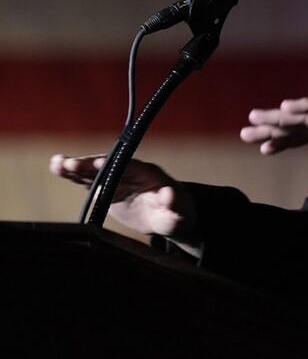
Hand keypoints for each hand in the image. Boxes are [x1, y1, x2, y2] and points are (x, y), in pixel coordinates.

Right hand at [48, 154, 198, 242]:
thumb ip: (175, 204)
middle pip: (110, 165)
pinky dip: (74, 175)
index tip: (99, 163)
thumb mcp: (179, 212)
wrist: (168, 215)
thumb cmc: (176, 212)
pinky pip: (88, 179)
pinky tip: (57, 168)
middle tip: (71, 164)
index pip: (131, 167)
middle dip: (91, 164)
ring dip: (77, 167)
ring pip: (95, 170)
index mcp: (150, 174)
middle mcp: (132, 171)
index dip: (116, 165)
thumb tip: (169, 193)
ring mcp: (118, 178)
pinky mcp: (107, 187)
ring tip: (58, 163)